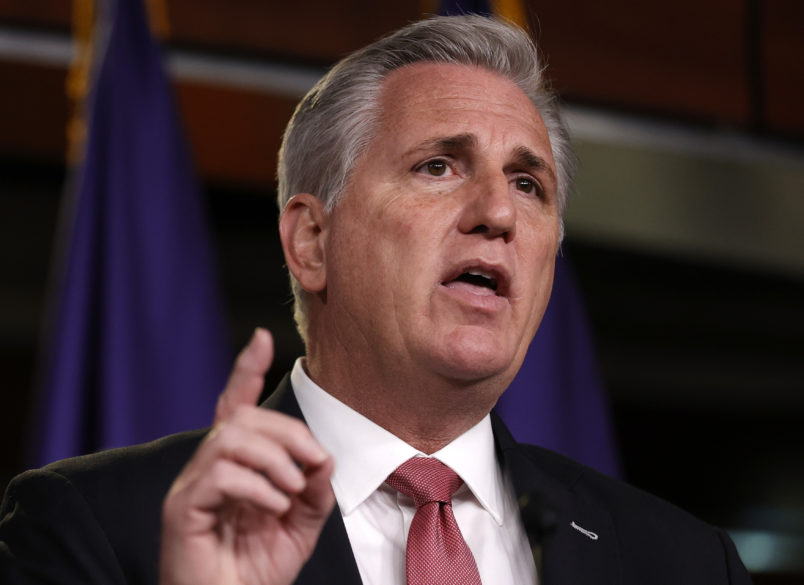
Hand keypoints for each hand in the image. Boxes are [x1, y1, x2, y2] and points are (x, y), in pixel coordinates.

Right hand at [160, 328, 334, 584]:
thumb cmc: (256, 570)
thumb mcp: (299, 524)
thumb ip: (314, 489)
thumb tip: (323, 458)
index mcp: (234, 466)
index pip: (234, 406)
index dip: (246, 370)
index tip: (262, 338)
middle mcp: (207, 468)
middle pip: (241, 418)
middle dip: (288, 431)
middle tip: (316, 461)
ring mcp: (190, 486)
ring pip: (229, 437)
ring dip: (274, 458)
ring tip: (292, 490)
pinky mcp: (181, 509)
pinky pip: (219, 474)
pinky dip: (257, 486)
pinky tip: (274, 506)